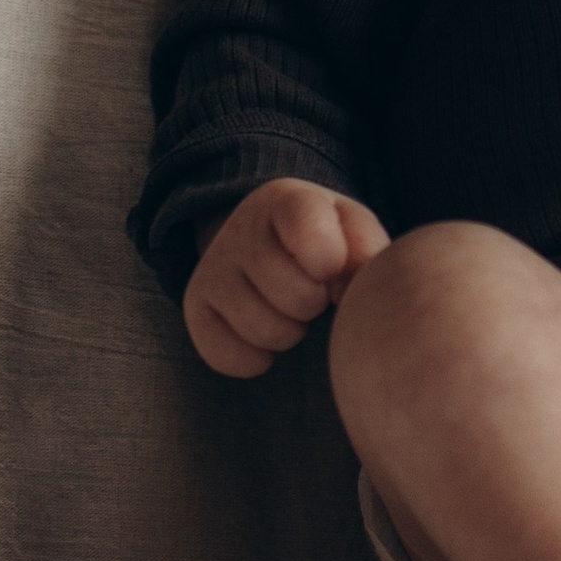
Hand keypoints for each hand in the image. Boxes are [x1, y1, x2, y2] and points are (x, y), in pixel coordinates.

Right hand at [183, 178, 389, 376]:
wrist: (270, 237)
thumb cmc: (327, 239)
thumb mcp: (354, 230)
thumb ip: (366, 250)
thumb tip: (351, 291)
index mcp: (288, 201)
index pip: (306, 227)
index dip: (330, 260)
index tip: (334, 268)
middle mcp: (241, 229)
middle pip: (296, 296)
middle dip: (316, 304)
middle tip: (315, 293)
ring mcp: (213, 267)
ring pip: (262, 329)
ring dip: (289, 332)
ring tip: (292, 311)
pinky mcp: (195, 306)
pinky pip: (224, 355)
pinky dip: (253, 359)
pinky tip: (266, 337)